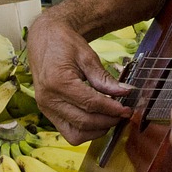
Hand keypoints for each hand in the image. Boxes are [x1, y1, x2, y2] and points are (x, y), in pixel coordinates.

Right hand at [27, 12, 134, 144]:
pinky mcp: (46, 112)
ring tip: (111, 118)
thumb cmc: (65, 44)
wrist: (44, 38)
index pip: (90, 104)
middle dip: (107, 121)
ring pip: (75, 134)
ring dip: (96, 130)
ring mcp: (45, 108)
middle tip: (123, 114)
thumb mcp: (87, 56)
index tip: (127, 110)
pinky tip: (97, 119)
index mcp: (58, 82)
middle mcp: (48, 99)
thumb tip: (125, 92)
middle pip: (84, 122)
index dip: (112, 109)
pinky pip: (68, 131)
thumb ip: (104, 78)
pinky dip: (85, 130)